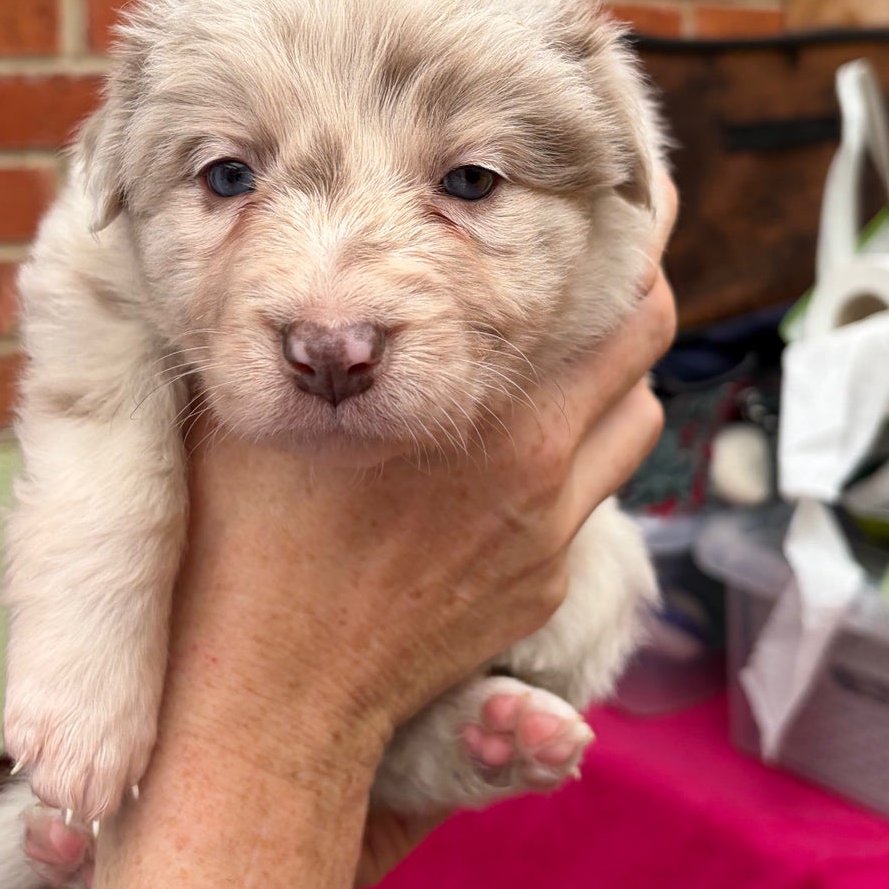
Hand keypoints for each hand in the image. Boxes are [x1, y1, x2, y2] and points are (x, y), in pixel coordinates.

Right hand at [22, 171, 676, 883]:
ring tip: (560, 340)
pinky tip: (512, 439)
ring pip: (633, 421)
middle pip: (644, 346)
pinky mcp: (540, 584)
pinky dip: (575, 449)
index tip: (627, 187)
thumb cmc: (243, 540)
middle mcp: (544, 466)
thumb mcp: (266, 401)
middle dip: (633, 288)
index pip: (622, 293)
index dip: (638, 232)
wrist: (270, 701)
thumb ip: (317, 318)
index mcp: (494, 407)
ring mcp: (549, 533)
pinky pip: (590, 493)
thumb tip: (320, 237)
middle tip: (602, 247)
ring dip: (611, 373)